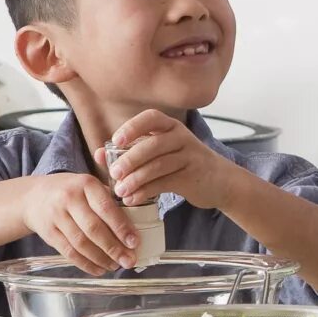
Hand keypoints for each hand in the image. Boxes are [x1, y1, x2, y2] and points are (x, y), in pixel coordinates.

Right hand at [20, 172, 139, 275]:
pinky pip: (68, 252)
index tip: (134, 242)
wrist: (32, 197)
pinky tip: (98, 269)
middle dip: (114, 248)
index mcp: (85, 184)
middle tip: (129, 260)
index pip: (106, 208)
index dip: (121, 227)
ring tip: (115, 266)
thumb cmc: (70, 191)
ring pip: (81, 243)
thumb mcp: (88, 184)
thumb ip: (109, 198)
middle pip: (94, 228)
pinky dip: (85, 264)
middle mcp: (69, 198)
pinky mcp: (48, 233)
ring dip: (101, 258)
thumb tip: (136, 222)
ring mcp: (56, 216)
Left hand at [107, 109, 244, 210]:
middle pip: (153, 144)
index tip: (116, 141)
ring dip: (136, 179)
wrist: (218, 181)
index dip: (133, 127)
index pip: (151, 117)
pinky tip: (133, 198)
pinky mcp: (192, 176)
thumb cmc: (182, 164)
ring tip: (120, 190)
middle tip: (114, 173)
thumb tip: (99, 153)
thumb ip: (130, 152)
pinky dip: (146, 191)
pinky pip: (165, 182)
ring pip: (159, 165)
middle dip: (130, 159)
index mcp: (170, 126)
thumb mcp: (159, 153)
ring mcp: (189, 156)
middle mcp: (181, 137)